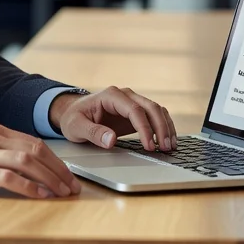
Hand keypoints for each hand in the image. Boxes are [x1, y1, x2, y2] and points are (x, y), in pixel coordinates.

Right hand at [0, 125, 81, 198]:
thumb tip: (28, 169)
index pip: (34, 142)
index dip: (56, 160)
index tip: (69, 176)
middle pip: (36, 150)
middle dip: (59, 170)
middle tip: (73, 187)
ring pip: (26, 161)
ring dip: (49, 178)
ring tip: (62, 193)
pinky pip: (7, 176)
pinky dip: (28, 186)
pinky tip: (39, 195)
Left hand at [48, 87, 177, 152]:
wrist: (73, 113)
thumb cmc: (73, 118)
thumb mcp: (76, 127)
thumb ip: (93, 133)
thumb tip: (111, 140)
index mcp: (111, 96)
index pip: (134, 110)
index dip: (145, 128)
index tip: (149, 146)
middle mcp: (125, 96)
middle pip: (151, 108)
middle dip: (161, 128)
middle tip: (165, 148)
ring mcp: (132, 102)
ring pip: (157, 110)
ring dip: (166, 127)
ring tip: (170, 146)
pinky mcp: (136, 112)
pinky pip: (155, 116)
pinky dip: (163, 127)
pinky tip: (168, 140)